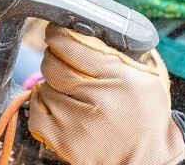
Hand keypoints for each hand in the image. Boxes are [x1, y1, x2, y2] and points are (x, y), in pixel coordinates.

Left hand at [27, 23, 184, 164]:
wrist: (149, 157)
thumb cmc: (147, 115)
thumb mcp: (144, 76)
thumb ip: (118, 54)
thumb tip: (86, 32)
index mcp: (119, 77)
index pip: (71, 45)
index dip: (57, 35)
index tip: (55, 34)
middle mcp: (98, 98)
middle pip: (52, 65)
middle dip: (53, 59)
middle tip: (62, 62)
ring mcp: (79, 122)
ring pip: (44, 88)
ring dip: (51, 85)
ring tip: (66, 89)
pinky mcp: (66, 141)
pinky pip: (36, 113)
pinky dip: (41, 106)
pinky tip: (55, 105)